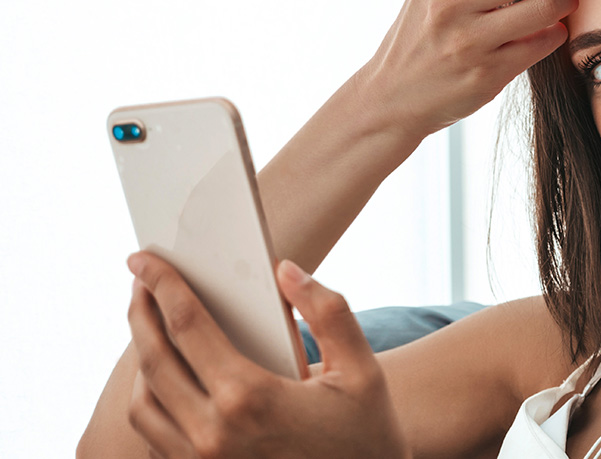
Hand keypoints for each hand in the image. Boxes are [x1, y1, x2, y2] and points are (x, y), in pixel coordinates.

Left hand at [126, 252, 409, 458]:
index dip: (162, 284)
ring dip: (140, 361)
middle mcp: (212, 434)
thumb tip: (286, 270)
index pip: (187, 325)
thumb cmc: (367, 436)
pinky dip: (150, 401)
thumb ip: (327, 311)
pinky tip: (167, 380)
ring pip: (142, 403)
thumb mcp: (362, 370)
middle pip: (153, 360)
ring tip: (152, 329)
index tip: (143, 259)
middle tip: (139, 283)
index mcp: (249, 398)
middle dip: (140, 313)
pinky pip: (155, 436)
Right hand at [358, 0, 599, 138]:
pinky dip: (554, 34)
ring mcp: (467, 41)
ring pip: (543, 9)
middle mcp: (448, 1)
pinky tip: (548, 31)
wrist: (392, 95)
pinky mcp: (485, 75)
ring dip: (564, 3)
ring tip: (561, 2)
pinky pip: (541, 45)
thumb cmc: (423, 29)